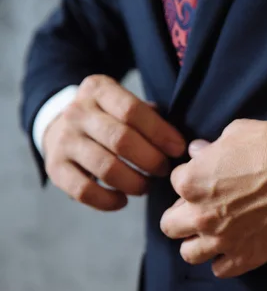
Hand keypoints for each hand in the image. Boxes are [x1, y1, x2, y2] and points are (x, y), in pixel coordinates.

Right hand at [43, 75, 186, 210]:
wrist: (64, 126)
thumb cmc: (112, 119)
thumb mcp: (127, 104)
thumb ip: (153, 118)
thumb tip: (187, 145)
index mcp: (98, 89)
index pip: (132, 110)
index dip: (160, 133)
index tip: (179, 149)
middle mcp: (76, 112)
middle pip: (121, 140)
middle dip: (151, 160)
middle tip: (165, 170)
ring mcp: (63, 140)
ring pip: (105, 168)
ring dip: (135, 183)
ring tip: (146, 186)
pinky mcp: (55, 168)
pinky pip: (84, 191)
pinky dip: (108, 200)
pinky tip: (123, 200)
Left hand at [160, 119, 266, 277]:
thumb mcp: (236, 133)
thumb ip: (210, 147)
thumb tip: (198, 152)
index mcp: (191, 182)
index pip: (175, 182)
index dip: (192, 178)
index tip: (208, 177)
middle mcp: (200, 216)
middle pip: (170, 225)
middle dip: (182, 214)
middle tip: (202, 207)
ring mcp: (222, 240)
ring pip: (189, 253)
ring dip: (197, 242)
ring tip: (214, 232)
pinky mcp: (246, 257)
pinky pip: (219, 270)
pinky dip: (223, 260)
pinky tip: (234, 247)